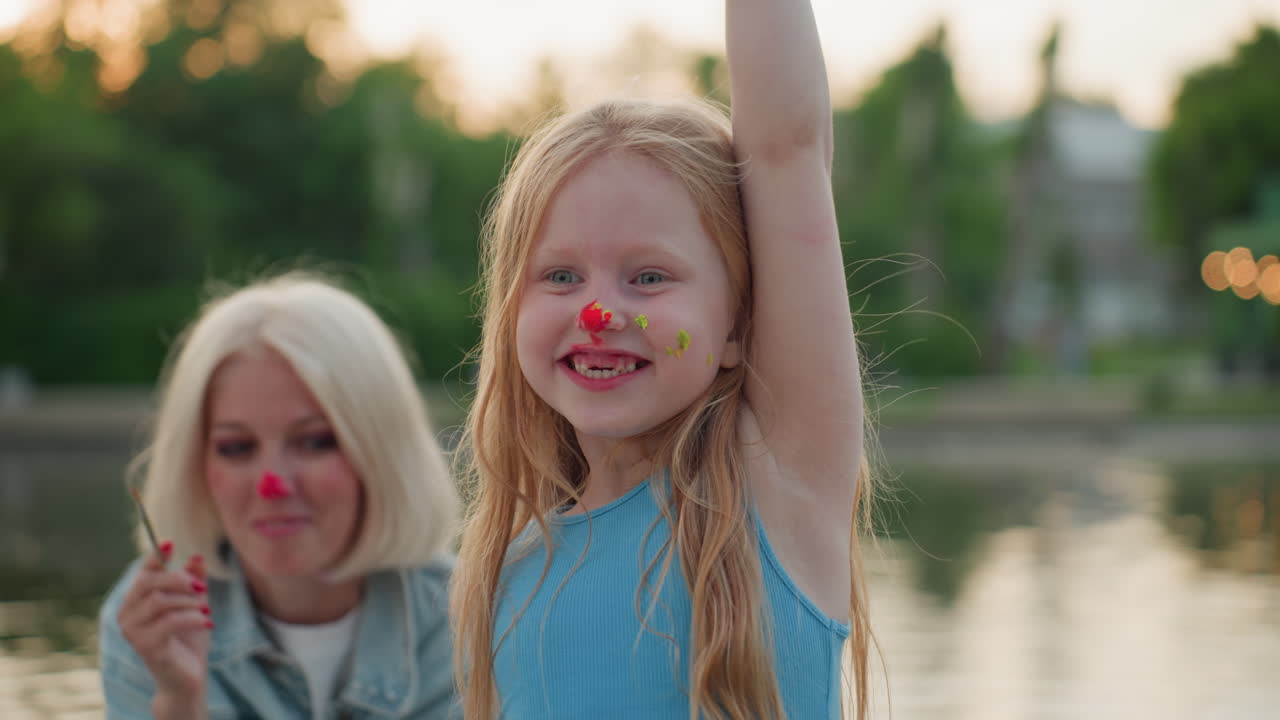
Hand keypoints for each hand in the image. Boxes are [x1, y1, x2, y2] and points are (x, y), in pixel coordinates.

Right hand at [116, 543, 211, 713]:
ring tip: (206, 609)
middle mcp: (127, 614)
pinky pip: (170, 621)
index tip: (170, 543)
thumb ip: (194, 581)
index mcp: (136, 601)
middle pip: (149, 583)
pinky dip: (193, 618)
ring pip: (161, 601)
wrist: (187, 675)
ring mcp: (133, 631)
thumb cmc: (188, 638)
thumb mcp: (195, 604)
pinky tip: (207, 623)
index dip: (154, 557)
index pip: (142, 573)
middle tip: (202, 588)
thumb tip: (197, 556)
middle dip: (179, 580)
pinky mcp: (145, 646)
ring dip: (190, 601)